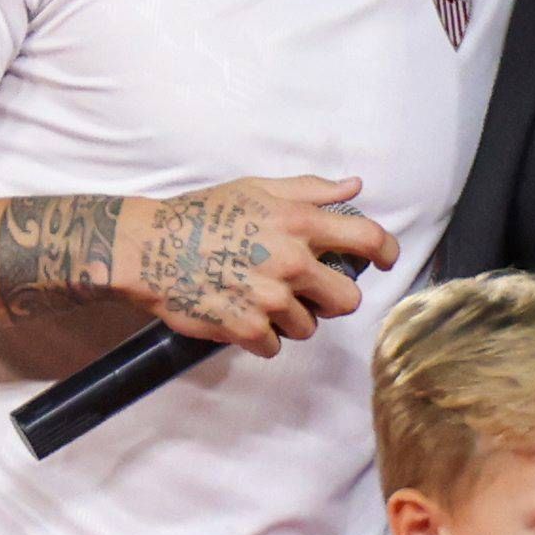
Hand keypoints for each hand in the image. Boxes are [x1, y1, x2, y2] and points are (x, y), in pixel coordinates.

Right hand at [130, 179, 393, 352]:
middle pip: (346, 300)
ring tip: (259, 298)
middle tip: (308, 291)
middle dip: (331, 298)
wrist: (149, 248)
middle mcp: (291, 262)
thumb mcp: (257, 188)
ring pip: (308, 328)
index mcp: (299, 222)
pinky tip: (241, 315)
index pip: (367, 239)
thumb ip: (311, 190)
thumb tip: (355, 188)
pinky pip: (273, 346)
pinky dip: (260, 336)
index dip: (386, 251)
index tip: (385, 260)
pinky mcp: (247, 328)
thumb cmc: (202, 213)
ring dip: (290, 319)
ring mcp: (270, 299)